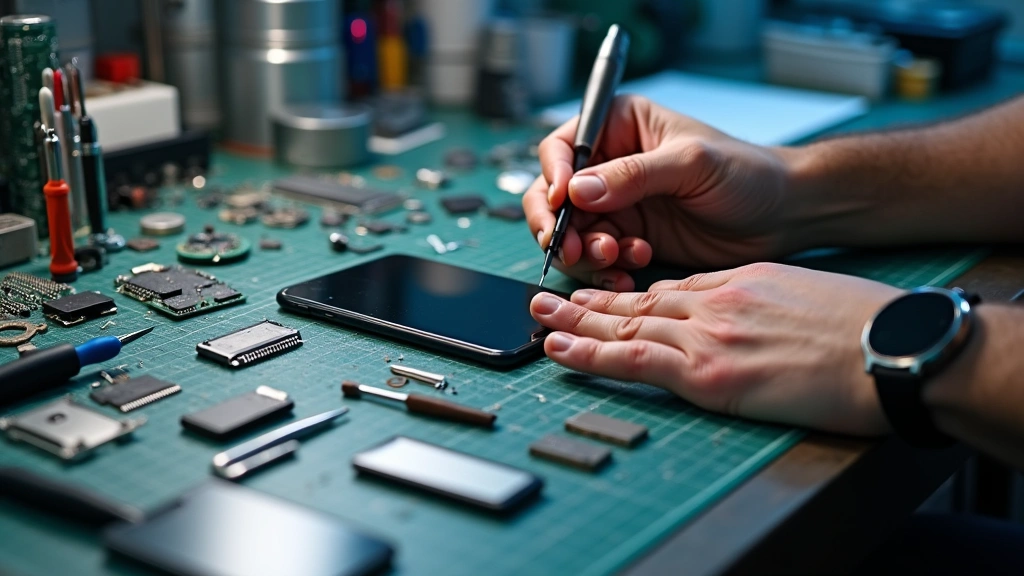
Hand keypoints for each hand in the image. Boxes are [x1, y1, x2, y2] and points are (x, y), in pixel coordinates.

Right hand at [524, 95, 805, 290]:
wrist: (782, 215)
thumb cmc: (746, 173)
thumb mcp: (691, 163)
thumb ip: (633, 174)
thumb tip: (576, 189)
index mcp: (619, 126)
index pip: (561, 148)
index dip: (552, 177)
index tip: (560, 205)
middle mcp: (610, 165)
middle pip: (553, 196)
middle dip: (559, 225)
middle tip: (574, 249)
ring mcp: (618, 205)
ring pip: (573, 233)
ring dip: (585, 252)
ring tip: (617, 259)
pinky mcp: (630, 238)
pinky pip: (597, 258)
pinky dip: (604, 270)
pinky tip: (628, 273)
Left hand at [529, 263, 900, 434]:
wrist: (890, 348)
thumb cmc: (863, 327)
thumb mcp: (805, 295)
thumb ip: (763, 303)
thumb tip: (747, 320)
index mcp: (739, 284)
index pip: (671, 288)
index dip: (631, 293)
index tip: (607, 296)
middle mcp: (715, 302)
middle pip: (638, 298)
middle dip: (589, 297)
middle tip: (549, 294)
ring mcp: (707, 334)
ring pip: (625, 322)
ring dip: (576, 319)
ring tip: (540, 315)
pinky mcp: (708, 370)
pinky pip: (633, 358)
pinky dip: (590, 352)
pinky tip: (560, 348)